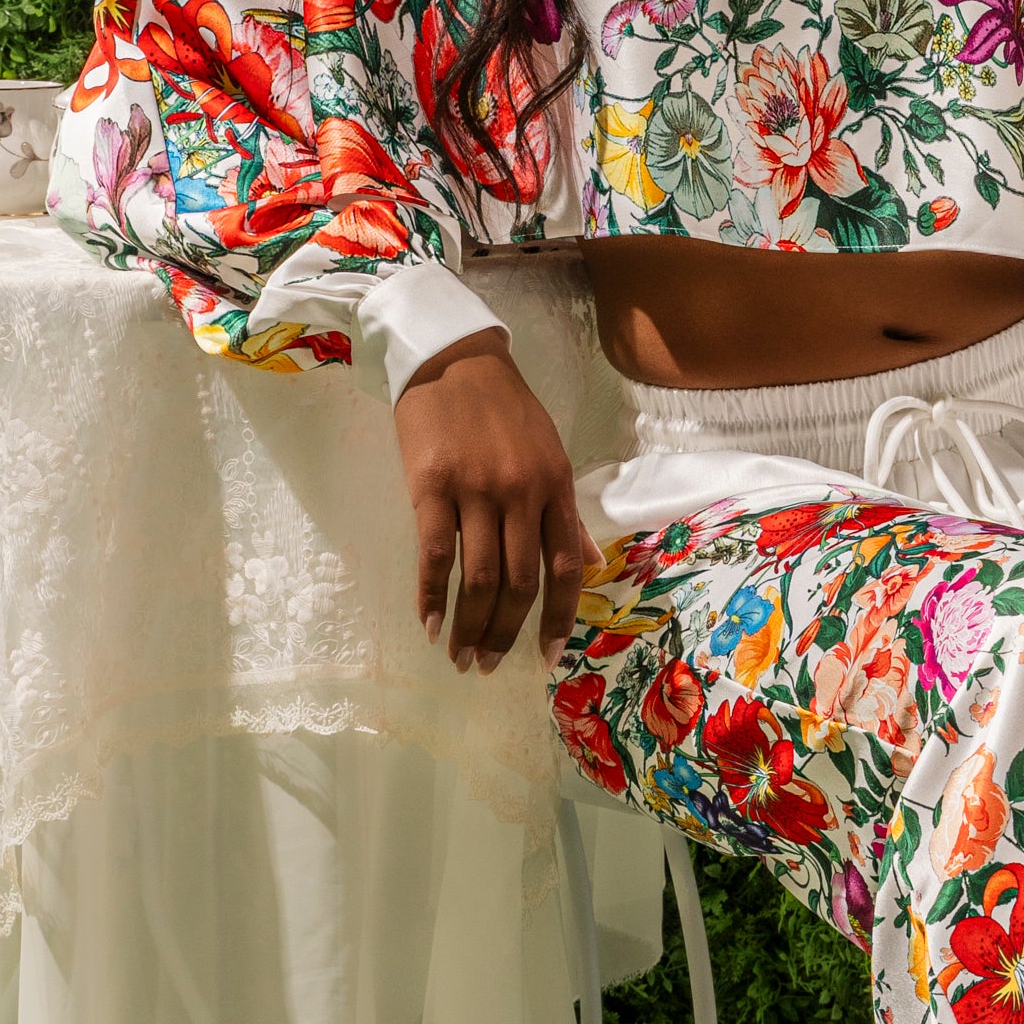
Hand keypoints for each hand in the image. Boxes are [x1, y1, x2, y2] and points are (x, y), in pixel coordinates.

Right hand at [392, 329, 596, 673]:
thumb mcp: (549, 455)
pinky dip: (432, 595)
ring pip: (479, 576)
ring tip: (459, 656)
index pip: (565, 568)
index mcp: (555, 488)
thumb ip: (566, 515)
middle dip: (505, 633)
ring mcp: (477, 489)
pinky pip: (436, 553)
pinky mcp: (431, 485)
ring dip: (469, 625)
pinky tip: (429, 623)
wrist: (454, 359)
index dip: (558, 619)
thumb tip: (593, 566)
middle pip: (520, 582)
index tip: (546, 658)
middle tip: (487, 665)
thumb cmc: (504, 411)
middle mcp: (522, 493)